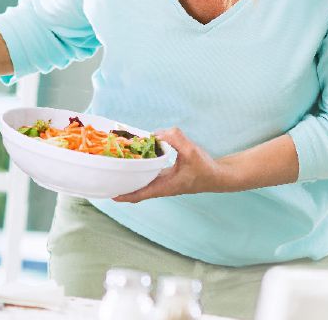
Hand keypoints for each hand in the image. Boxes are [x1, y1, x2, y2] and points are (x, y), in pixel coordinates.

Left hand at [112, 127, 227, 202]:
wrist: (220, 176)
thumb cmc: (206, 168)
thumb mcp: (191, 151)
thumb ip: (175, 139)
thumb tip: (157, 134)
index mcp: (165, 186)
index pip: (140, 194)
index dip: (124, 195)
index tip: (110, 194)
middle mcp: (162, 186)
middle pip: (137, 189)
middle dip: (123, 184)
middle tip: (107, 175)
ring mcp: (165, 182)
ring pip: (143, 182)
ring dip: (131, 176)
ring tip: (117, 165)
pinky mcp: (168, 176)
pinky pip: (150, 174)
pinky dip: (142, 169)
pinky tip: (137, 158)